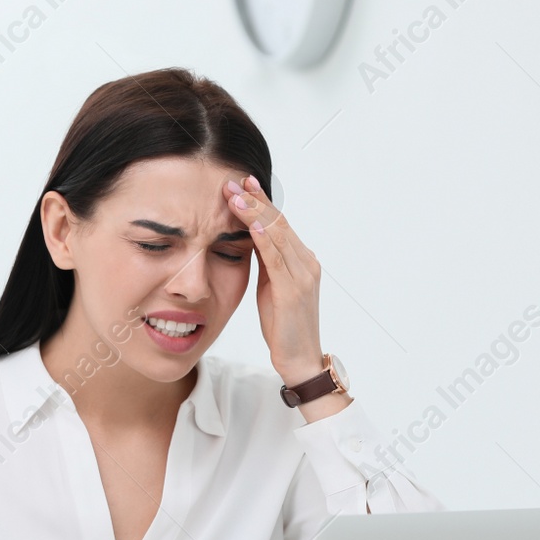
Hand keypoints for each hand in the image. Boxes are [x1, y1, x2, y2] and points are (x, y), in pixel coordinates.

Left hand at [223, 174, 326, 385]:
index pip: (279, 222)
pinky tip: (253, 225)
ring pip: (278, 235)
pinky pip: (277, 260)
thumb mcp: (271, 288)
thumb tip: (249, 237)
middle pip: (279, 222)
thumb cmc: (284, 326)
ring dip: (255, 213)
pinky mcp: (294, 291)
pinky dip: (266, 239)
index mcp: (301, 260)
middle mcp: (306, 262)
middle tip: (232, 182)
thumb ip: (266, 262)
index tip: (242, 183)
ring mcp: (303, 275)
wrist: (300, 358)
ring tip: (235, 196)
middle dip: (255, 200)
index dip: (261, 201)